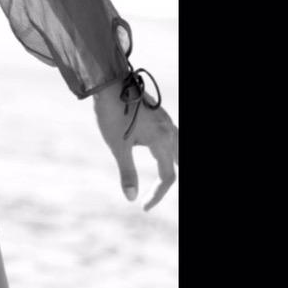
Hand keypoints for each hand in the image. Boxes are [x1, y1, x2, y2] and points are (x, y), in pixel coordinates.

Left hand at [93, 80, 177, 210]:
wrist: (108, 82)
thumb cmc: (112, 113)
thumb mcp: (118, 146)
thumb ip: (127, 172)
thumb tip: (131, 198)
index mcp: (162, 140)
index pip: (168, 177)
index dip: (157, 195)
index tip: (144, 206)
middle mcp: (169, 130)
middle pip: (178, 162)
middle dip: (170, 180)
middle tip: (157, 194)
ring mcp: (166, 120)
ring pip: (178, 148)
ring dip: (173, 164)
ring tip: (163, 176)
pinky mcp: (159, 114)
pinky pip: (172, 136)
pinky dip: (169, 150)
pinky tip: (158, 150)